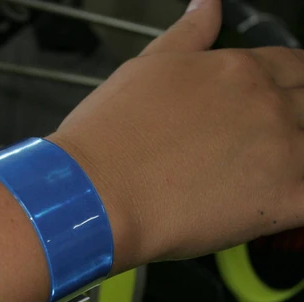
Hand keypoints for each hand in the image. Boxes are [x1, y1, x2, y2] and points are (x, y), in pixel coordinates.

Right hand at [48, 0, 303, 271]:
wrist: (94, 192)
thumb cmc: (108, 136)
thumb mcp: (145, 69)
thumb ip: (188, 34)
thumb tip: (207, 4)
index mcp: (241, 69)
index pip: (293, 67)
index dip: (284, 86)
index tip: (268, 106)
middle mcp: (270, 102)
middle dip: (293, 118)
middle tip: (258, 146)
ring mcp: (284, 151)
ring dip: (295, 158)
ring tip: (257, 176)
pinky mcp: (285, 199)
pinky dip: (299, 201)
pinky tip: (274, 207)